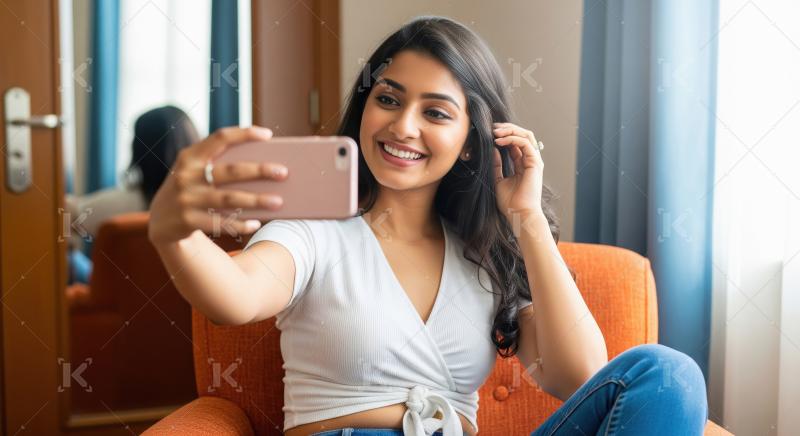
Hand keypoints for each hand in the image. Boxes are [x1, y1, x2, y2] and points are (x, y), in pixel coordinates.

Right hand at [148, 126, 287, 244]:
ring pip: (230, 199)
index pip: (220, 138)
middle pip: (231, 170)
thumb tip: (265, 165)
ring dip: (257, 200)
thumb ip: (219, 164)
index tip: (268, 135)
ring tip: (278, 202)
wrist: (160, 222)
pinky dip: (240, 223)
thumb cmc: (191, 189)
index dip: (244, 134)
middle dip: (260, 170)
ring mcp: (186, 199)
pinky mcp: (188, 221)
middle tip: (284, 172)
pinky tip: (257, 223)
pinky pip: (221, 222)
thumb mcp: (195, 171)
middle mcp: (187, 175)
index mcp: (190, 156)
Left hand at [492, 122, 544, 220]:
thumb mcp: (498, 180)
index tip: (489, 134)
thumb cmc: (510, 203)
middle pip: (522, 135)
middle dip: (507, 129)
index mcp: (523, 164)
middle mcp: (530, 160)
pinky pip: (525, 143)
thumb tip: (492, 150)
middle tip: (492, 128)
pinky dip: (512, 139)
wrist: (518, 215)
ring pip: (525, 135)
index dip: (503, 136)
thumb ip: (497, 165)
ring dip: (510, 131)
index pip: (515, 143)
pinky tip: (499, 141)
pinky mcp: (535, 163)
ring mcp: (534, 161)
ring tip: (495, 132)